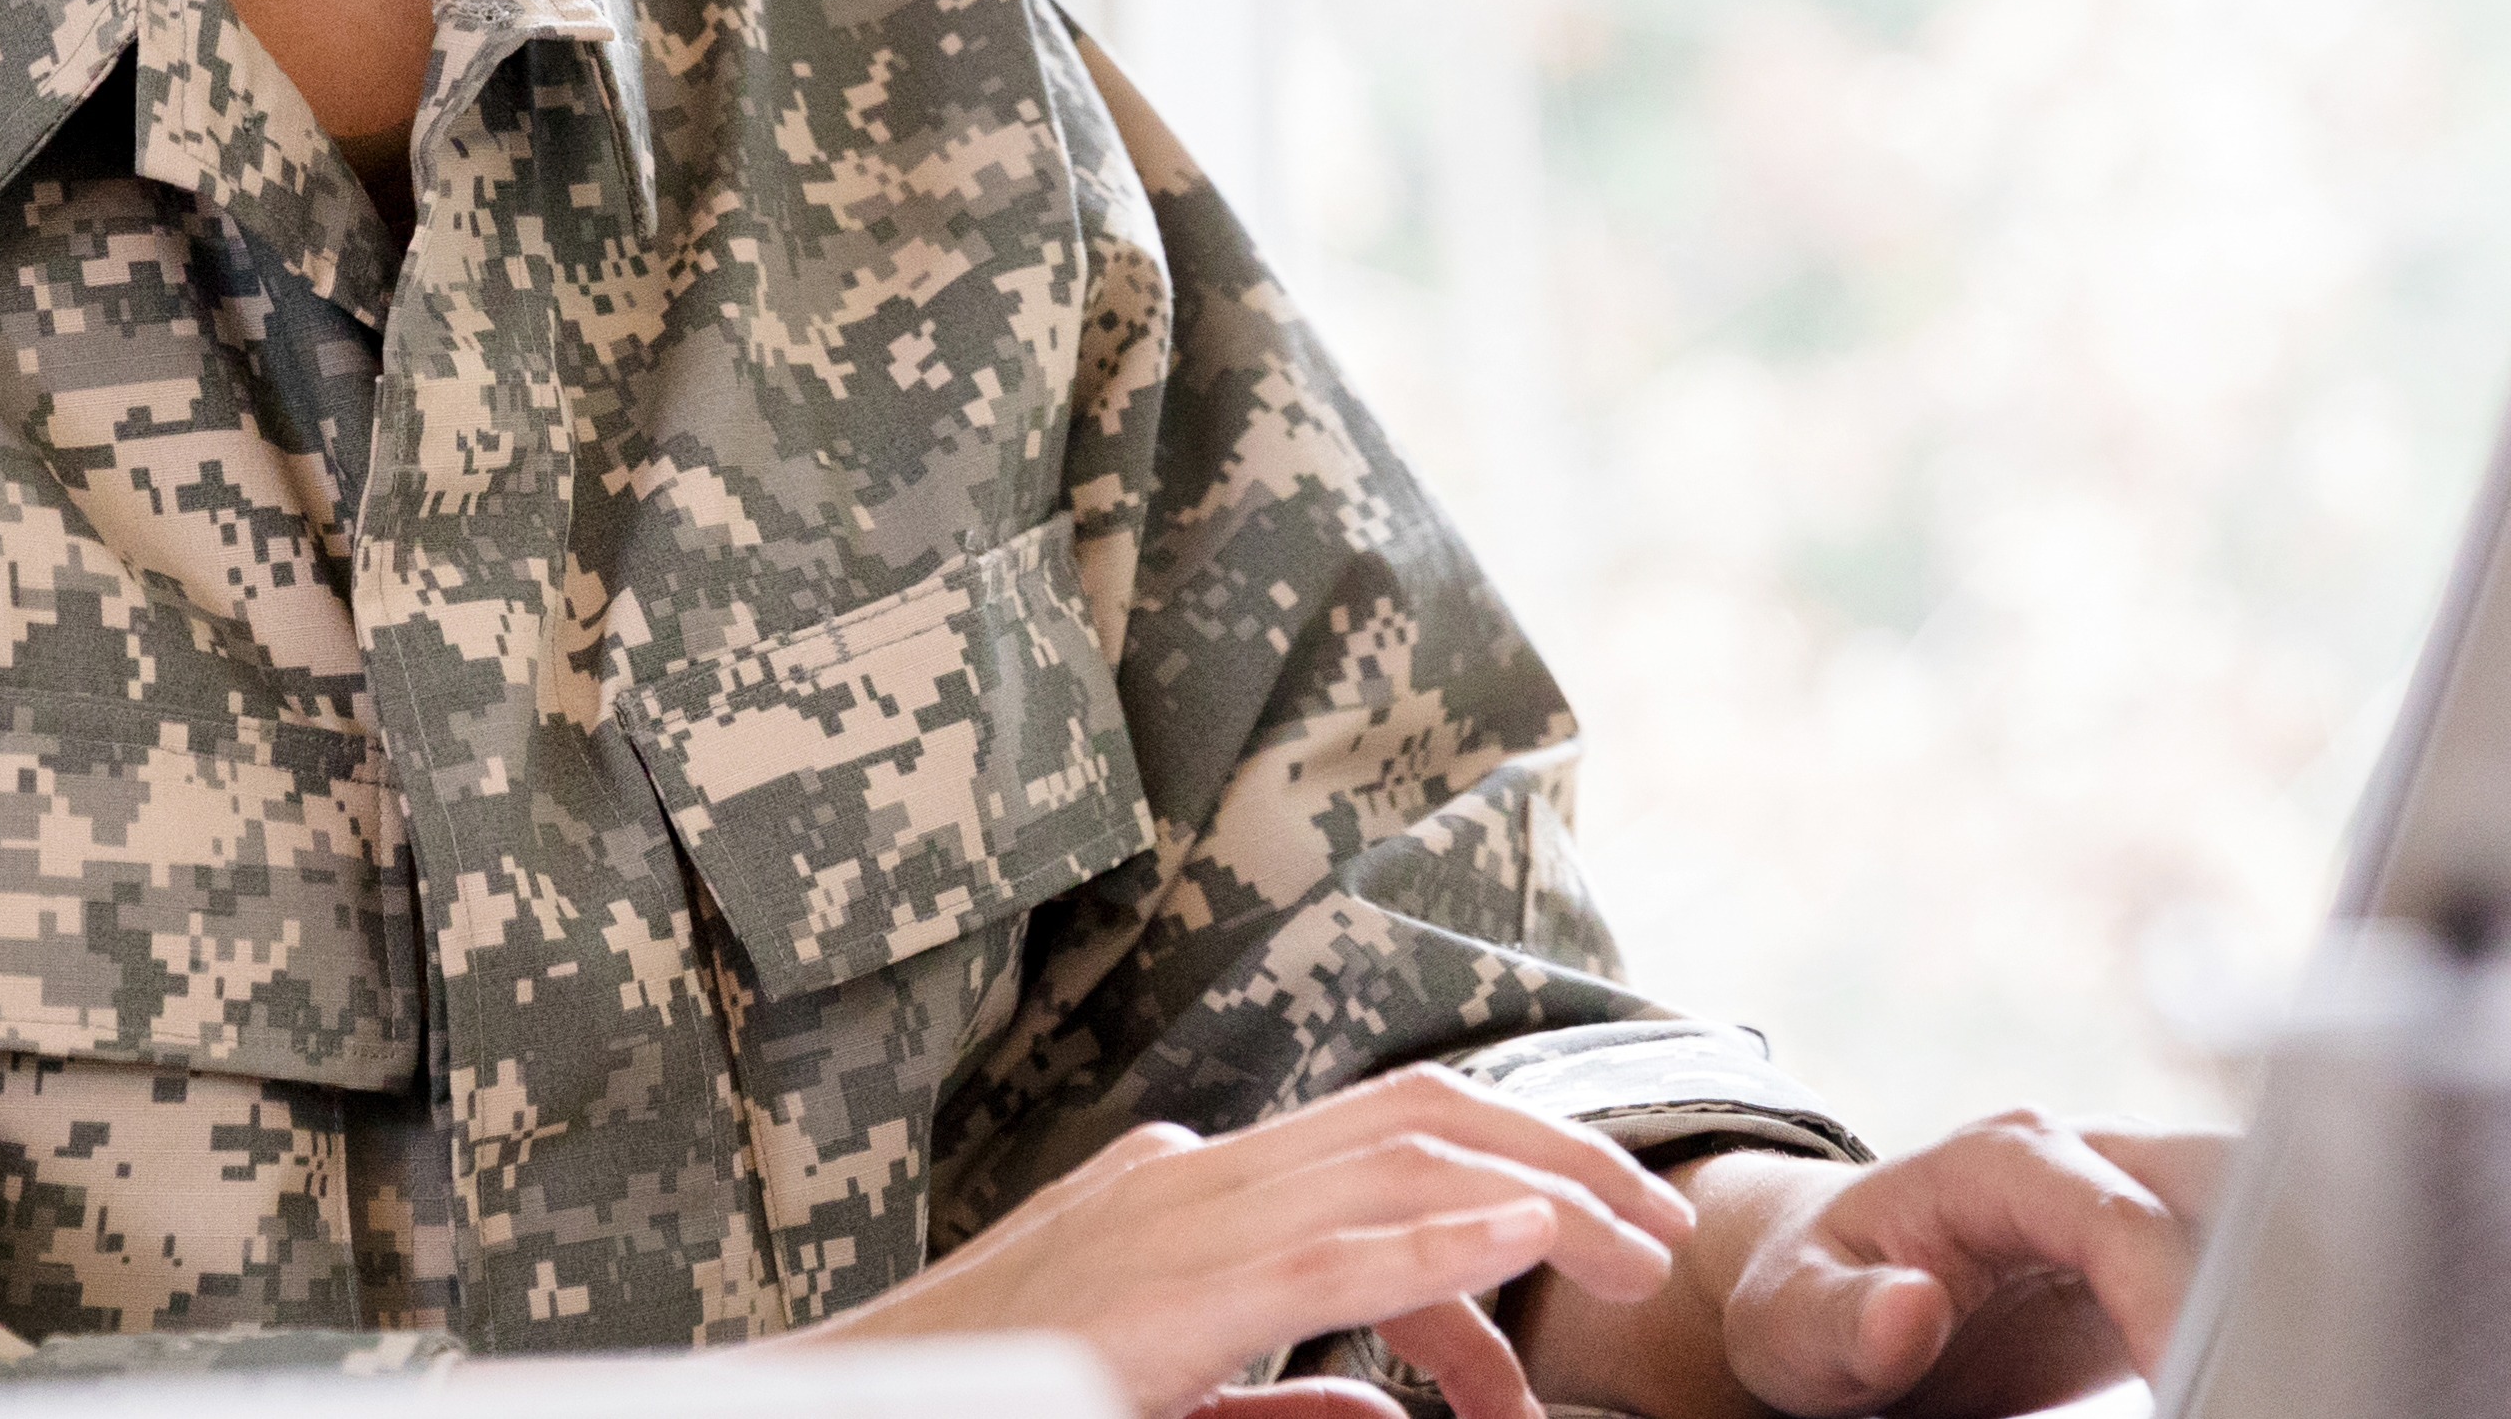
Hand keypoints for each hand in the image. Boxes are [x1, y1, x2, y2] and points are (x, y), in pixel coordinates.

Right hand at [780, 1068, 1701, 1418]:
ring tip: (1642, 1250)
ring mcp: (1178, 1221)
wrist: (850, 1414)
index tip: (1561, 1300)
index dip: (1495, 1210)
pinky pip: (1336, 1245)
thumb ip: (1282, 1403)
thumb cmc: (997, 1402)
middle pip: (1417, 1120)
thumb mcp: (1163, 1402)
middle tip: (1659, 1232)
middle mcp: (1193, 1182)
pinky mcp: (1171, 1292)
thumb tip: (1390, 1412)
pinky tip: (1532, 1248)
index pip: (1375, 1158)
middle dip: (1556, 1157)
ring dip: (1545, 1189)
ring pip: (1403, 1156)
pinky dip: (1447, 1237)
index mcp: (1188, 1200)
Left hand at [1524, 1118, 2229, 1418]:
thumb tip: (1908, 1311)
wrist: (1821, 1284)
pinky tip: (2259, 1366)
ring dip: (2277, 1277)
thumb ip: (1844, 1320)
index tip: (2185, 1372)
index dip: (2164, 1293)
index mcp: (2002, 1162)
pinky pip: (2236, 1257)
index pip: (2119, 1218)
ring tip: (2280, 1365)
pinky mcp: (2154, 1250)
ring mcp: (2125, 1196)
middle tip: (2267, 1366)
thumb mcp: (1793, 1322)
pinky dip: (2261, 1302)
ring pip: (2247, 1207)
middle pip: (2217, 1182)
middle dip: (2261, 1264)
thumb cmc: (1802, 1297)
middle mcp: (2083, 1160)